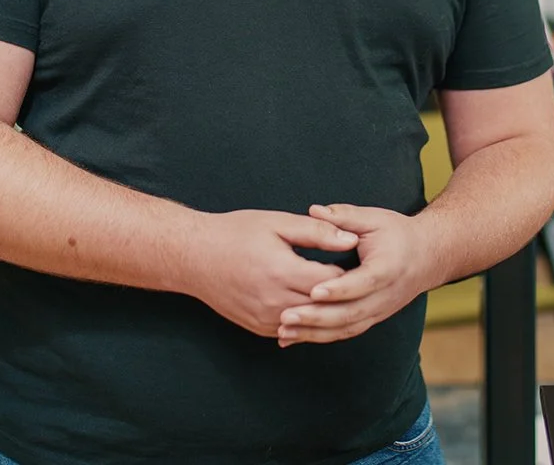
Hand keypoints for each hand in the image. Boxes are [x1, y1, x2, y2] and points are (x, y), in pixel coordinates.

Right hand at [186, 209, 358, 337]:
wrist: (195, 257)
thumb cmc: (236, 233)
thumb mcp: (278, 223)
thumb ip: (317, 232)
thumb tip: (352, 240)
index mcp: (283, 272)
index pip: (334, 281)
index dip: (350, 270)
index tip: (358, 259)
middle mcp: (276, 302)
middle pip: (326, 306)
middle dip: (344, 293)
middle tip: (358, 279)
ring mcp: (267, 320)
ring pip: (312, 323)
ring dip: (327, 310)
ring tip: (341, 294)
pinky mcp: (260, 328)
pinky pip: (294, 331)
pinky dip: (308, 320)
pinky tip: (316, 305)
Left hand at [276, 203, 433, 346]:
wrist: (427, 256)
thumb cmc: (398, 233)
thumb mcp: (375, 218)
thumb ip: (344, 216)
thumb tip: (314, 210)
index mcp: (387, 268)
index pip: (362, 283)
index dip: (338, 289)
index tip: (313, 290)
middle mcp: (385, 296)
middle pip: (350, 313)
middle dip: (317, 317)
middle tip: (286, 317)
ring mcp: (379, 311)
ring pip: (345, 328)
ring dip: (314, 333)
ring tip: (284, 332)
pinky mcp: (372, 318)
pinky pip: (345, 332)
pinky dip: (320, 337)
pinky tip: (295, 337)